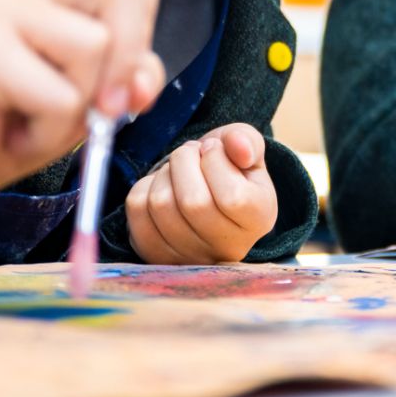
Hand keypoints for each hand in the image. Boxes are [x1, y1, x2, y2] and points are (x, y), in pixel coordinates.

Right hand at [0, 0, 166, 242]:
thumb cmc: (19, 122)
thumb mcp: (94, 96)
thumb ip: (133, 74)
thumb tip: (141, 83)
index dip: (145, 22)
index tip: (119, 70)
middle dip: (127, 57)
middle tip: (95, 106)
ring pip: (95, 43)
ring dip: (81, 104)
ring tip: (38, 116)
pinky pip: (61, 96)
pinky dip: (51, 132)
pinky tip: (15, 131)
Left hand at [126, 124, 277, 263]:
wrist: (207, 194)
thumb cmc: (230, 167)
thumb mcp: (245, 148)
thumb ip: (246, 140)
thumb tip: (238, 146)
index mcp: (258, 220)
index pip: (232, 197)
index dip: (215, 161)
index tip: (213, 149)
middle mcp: (227, 248)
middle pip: (192, 202)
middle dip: (184, 160)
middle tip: (191, 153)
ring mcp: (190, 256)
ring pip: (160, 204)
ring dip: (164, 173)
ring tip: (178, 170)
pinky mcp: (156, 254)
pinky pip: (137, 210)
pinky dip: (145, 186)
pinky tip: (163, 186)